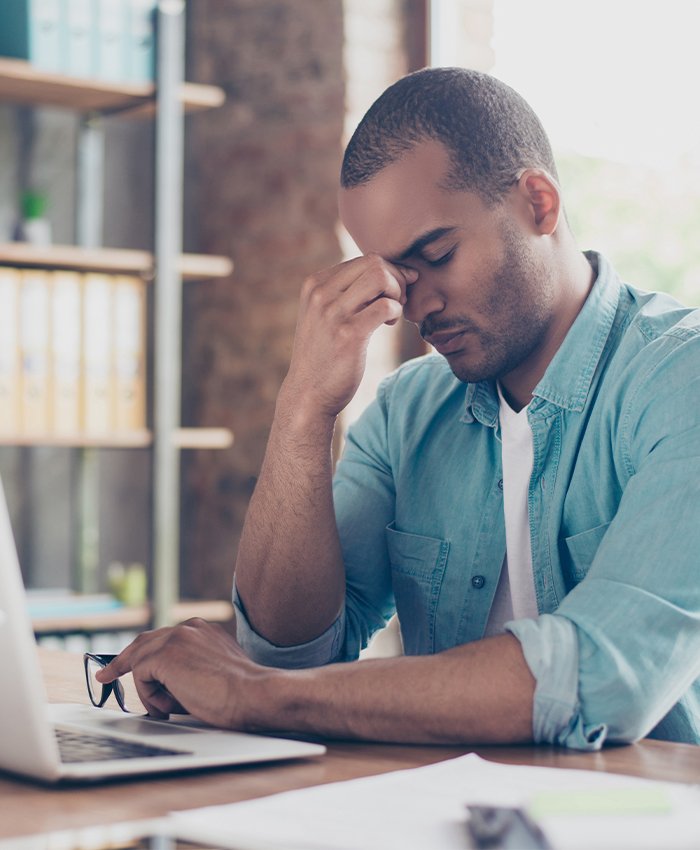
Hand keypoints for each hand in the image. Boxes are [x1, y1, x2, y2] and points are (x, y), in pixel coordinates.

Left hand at [95, 619, 262, 727]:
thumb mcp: (211, 673)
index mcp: (202, 630)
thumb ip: (189, 669)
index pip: (162, 638)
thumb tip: (164, 686)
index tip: (124, 664)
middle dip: (123, 661)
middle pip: (143, 642)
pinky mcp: (165, 653)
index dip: (142, 654)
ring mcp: (176, 637)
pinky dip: (149, 695)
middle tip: (105, 675)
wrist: (252, 694)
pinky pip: (140, 675)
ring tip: (168, 709)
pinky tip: (168, 706)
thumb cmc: (239, 693)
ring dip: (149, 690)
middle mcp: (188, 627)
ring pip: (141, 661)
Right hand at [282, 254, 416, 418]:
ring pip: (381, 278)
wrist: (308, 393)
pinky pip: (386, 306)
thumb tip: (387, 270)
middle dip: (396, 279)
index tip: (392, 294)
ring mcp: (333, 313)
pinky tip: (388, 325)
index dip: (387, 273)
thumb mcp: (323, 315)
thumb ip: (344, 292)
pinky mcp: (349, 334)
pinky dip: (396, 312)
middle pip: (375, 262)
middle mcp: (321, 294)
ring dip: (397, 293)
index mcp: (315, 284)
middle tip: (397, 302)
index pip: (363, 260)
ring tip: (391, 313)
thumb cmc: (324, 354)